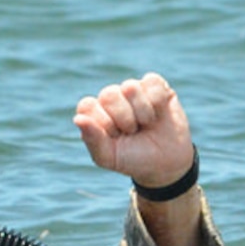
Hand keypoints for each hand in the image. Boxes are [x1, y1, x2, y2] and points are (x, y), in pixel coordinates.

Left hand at [73, 73, 194, 189]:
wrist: (167, 163)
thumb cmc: (133, 159)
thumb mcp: (110, 157)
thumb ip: (92, 139)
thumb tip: (78, 119)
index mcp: (95, 113)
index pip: (87, 105)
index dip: (103, 122)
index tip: (115, 137)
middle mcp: (111, 98)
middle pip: (108, 94)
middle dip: (124, 119)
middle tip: (133, 132)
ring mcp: (133, 90)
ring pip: (130, 87)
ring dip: (142, 112)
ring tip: (147, 124)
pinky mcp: (155, 85)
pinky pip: (151, 82)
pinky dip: (157, 102)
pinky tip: (159, 113)